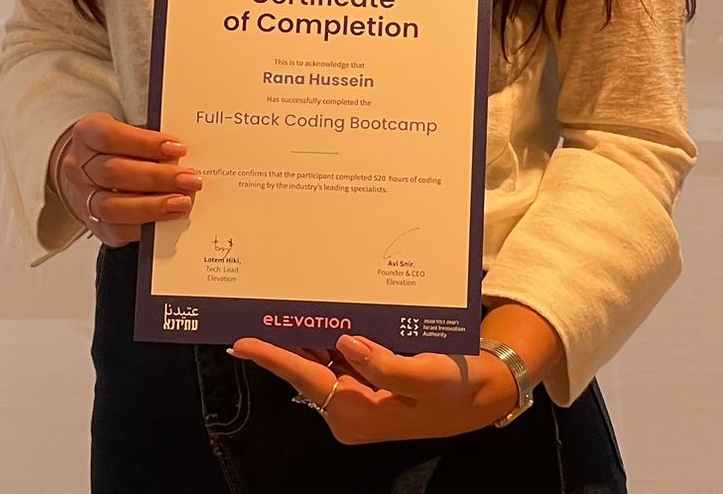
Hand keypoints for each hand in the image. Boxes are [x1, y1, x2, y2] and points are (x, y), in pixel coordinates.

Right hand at [51, 112, 201, 246]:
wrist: (88, 173)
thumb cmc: (116, 149)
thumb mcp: (128, 132)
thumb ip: (150, 141)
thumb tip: (181, 156)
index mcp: (87, 134)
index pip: (110, 136)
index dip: (145, 143)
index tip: (178, 149)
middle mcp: (78, 167)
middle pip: (114, 173)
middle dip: (157, 177)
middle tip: (189, 179)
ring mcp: (82, 198)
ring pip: (112, 206)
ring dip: (152, 206)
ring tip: (182, 202)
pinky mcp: (94, 225)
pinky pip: (117, 230)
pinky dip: (145, 226)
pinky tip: (167, 220)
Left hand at [227, 332, 517, 443]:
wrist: (482, 395)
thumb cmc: (457, 387)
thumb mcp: (430, 376)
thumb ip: (387, 365)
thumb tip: (346, 344)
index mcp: (361, 413)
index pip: (307, 380)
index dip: (273, 357)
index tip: (240, 342)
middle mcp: (351, 412)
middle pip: (305, 372)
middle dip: (280, 344)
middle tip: (253, 311)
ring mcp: (356, 403)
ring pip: (317, 367)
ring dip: (299, 340)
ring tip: (272, 309)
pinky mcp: (365, 390)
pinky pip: (334, 364)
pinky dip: (321, 343)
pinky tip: (311, 319)